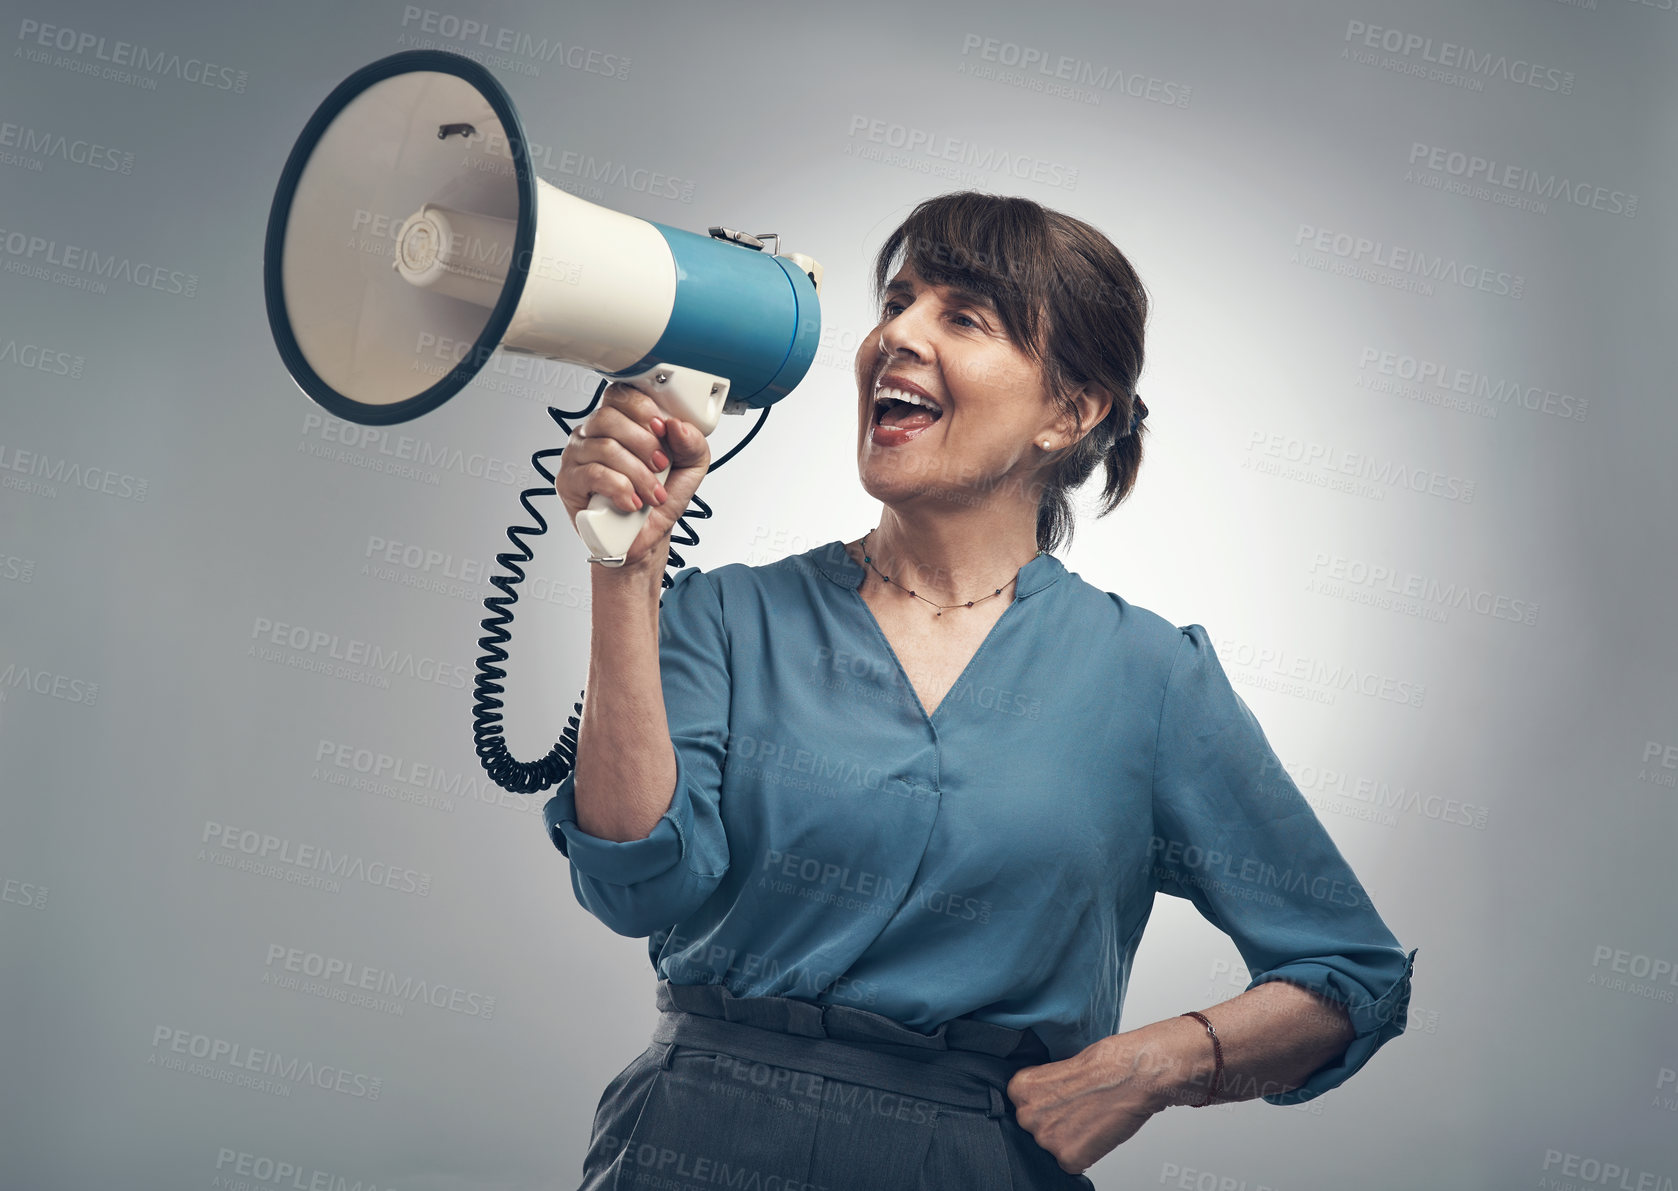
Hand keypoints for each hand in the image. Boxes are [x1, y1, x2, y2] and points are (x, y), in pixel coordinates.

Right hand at [555, 381, 711, 570]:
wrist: (645, 538)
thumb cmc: (660, 498)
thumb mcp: (690, 468)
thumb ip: (693, 443)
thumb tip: (678, 426)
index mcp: (620, 422)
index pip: (620, 395)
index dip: (643, 409)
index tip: (663, 431)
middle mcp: (594, 433)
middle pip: (609, 418)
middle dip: (644, 444)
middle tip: (661, 466)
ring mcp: (577, 455)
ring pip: (605, 448)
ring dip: (638, 474)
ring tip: (652, 495)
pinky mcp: (569, 481)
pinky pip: (594, 474)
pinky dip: (620, 489)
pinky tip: (632, 503)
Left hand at [1006, 1030, 1171, 1175]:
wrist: (1133, 1074)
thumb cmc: (1104, 1063)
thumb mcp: (1058, 1065)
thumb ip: (1043, 1088)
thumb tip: (1043, 1101)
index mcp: (1020, 1089)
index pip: (1023, 1105)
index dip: (1045, 1103)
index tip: (1059, 1099)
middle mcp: (1027, 1116)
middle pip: (1035, 1127)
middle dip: (1054, 1122)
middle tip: (1078, 1109)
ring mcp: (1047, 1140)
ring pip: (1054, 1147)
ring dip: (1070, 1138)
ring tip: (1092, 1117)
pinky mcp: (1069, 1159)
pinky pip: (1072, 1163)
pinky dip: (1086, 1153)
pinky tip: (1098, 1132)